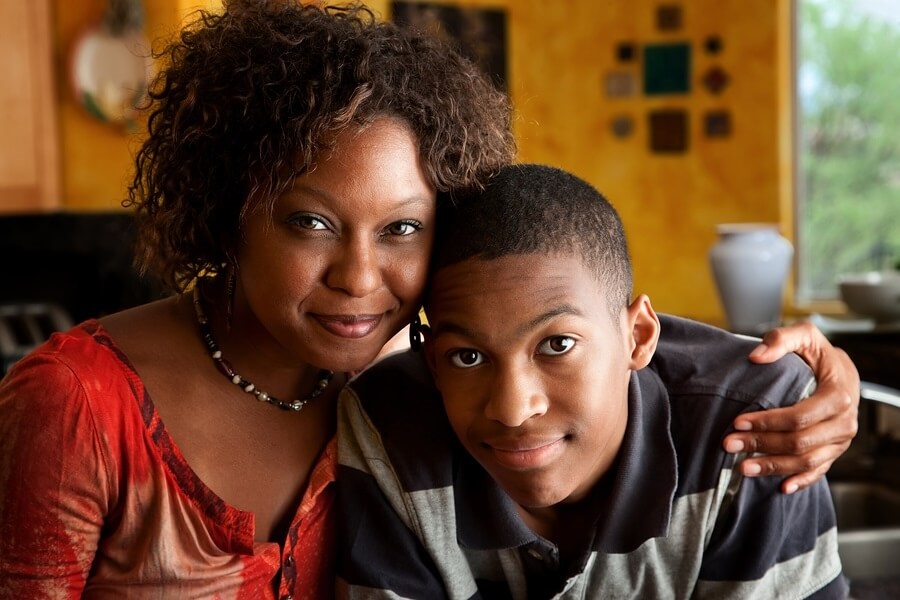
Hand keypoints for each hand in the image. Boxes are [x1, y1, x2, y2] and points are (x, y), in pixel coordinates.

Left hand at [722, 321, 858, 493]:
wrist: (841, 371)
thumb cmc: (818, 354)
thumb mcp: (804, 336)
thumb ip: (781, 340)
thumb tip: (756, 356)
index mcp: (837, 395)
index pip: (799, 416)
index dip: (767, 422)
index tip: (737, 422)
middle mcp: (843, 422)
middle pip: (799, 442)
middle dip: (761, 445)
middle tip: (729, 444)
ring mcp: (840, 441)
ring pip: (807, 462)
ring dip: (773, 467)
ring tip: (742, 467)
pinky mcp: (833, 451)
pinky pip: (818, 472)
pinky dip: (800, 481)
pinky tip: (780, 487)